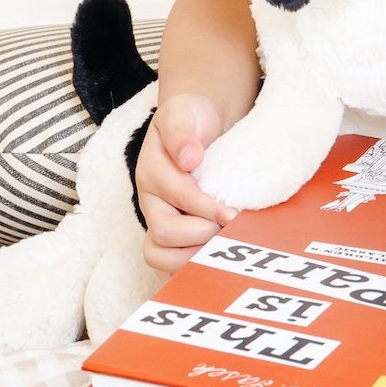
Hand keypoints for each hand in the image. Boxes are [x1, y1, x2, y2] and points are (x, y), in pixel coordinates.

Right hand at [135, 92, 237, 273]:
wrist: (197, 128)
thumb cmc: (192, 122)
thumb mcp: (184, 114)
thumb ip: (182, 132)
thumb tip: (189, 158)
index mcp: (153, 173)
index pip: (177, 196)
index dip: (206, 207)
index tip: (233, 212)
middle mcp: (152, 202)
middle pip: (163, 234)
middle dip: (202, 235)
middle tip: (231, 230)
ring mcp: (159, 223)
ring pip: (158, 257)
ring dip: (193, 258)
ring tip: (222, 249)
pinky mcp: (172, 239)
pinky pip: (169, 267)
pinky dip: (188, 271)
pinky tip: (213, 268)